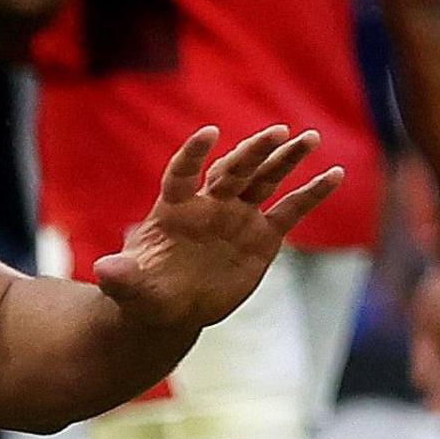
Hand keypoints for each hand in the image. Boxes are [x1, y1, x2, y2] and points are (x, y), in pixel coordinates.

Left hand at [95, 127, 343, 332]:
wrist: (172, 305)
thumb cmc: (144, 292)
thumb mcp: (128, 287)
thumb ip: (121, 276)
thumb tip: (105, 268)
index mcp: (174, 208)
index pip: (183, 173)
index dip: (194, 154)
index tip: (209, 134)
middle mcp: (209, 204)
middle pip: (233, 170)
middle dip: (254, 152)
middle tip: (277, 133)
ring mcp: (239, 216)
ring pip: (265, 180)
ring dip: (286, 159)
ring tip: (310, 138)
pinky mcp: (263, 235)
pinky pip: (291, 209)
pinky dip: (312, 192)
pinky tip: (335, 174)